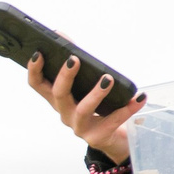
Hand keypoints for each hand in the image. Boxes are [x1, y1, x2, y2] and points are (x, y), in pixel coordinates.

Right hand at [26, 56, 144, 164]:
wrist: (112, 138)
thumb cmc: (98, 107)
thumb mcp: (85, 86)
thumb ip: (76, 63)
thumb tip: (62, 34)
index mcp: (59, 100)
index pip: (37, 85)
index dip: (34, 70)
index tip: (38, 53)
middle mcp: (65, 113)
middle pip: (59, 94)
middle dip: (65, 76)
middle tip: (75, 59)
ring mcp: (80, 127)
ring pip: (83, 109)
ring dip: (95, 93)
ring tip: (108, 79)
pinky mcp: (97, 136)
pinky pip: (113, 120)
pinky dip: (127, 108)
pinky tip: (139, 97)